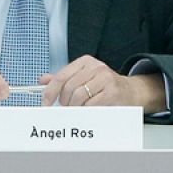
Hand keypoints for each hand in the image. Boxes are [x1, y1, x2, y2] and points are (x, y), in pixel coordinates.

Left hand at [40, 55, 165, 111]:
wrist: (130, 91)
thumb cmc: (105, 86)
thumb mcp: (83, 77)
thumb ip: (64, 78)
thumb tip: (43, 80)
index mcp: (86, 62)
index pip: (61, 76)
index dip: (50, 92)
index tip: (45, 103)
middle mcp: (96, 67)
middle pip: (69, 88)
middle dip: (64, 103)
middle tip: (67, 108)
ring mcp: (105, 79)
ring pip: (78, 98)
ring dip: (75, 108)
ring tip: (79, 110)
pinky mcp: (112, 92)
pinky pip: (91, 105)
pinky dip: (86, 111)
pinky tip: (89, 110)